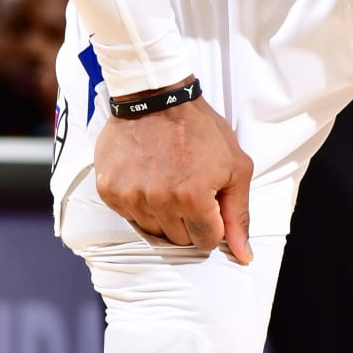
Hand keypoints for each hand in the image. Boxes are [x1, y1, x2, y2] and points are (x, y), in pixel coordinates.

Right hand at [95, 91, 252, 260]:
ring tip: (167, 181)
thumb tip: (244, 256)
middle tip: (188, 188)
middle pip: (179, 239)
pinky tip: (147, 177)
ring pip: (153, 230)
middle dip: (189, 220)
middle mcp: (158, 201)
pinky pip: (129, 216)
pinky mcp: (108, 190)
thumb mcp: (235, 167)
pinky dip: (139, 203)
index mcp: (193, 197)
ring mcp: (130, 196)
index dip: (212, 224)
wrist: (156, 97)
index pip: (206, 241)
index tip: (209, 203)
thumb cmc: (200, 129)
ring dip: (163, 214)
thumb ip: (238, 214)